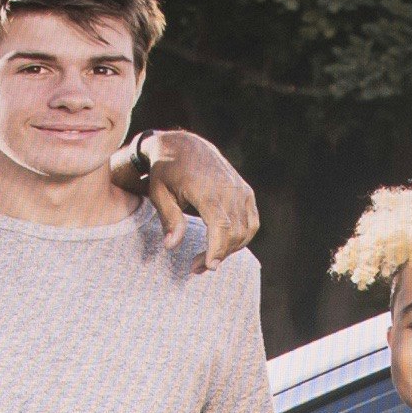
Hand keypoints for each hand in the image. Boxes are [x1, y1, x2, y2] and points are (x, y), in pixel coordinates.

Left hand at [132, 130, 257, 269]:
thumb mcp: (159, 193)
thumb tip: (171, 246)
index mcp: (206, 189)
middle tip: (197, 267)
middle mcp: (229, 189)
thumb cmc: (167, 171)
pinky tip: (224, 244)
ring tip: (209, 258)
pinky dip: (242, 238)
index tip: (208, 266)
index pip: (220, 226)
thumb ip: (169, 220)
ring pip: (245, 230)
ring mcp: (241, 190)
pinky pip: (252, 222)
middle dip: (218, 254)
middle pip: (234, 232)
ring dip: (230, 249)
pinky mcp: (246, 192)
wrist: (185, 146)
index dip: (217, 249)